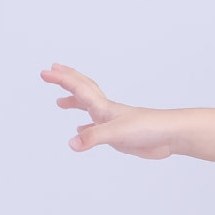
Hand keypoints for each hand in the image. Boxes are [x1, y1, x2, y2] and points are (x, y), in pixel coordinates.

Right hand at [41, 63, 214, 160]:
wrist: (170, 136)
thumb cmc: (148, 129)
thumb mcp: (116, 133)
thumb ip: (93, 137)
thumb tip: (72, 142)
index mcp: (103, 107)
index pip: (78, 88)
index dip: (61, 79)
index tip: (45, 72)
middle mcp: (106, 111)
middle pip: (83, 90)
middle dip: (66, 80)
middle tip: (51, 71)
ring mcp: (112, 122)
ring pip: (88, 108)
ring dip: (73, 102)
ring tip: (60, 102)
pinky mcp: (118, 135)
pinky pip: (96, 128)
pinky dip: (86, 128)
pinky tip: (80, 132)